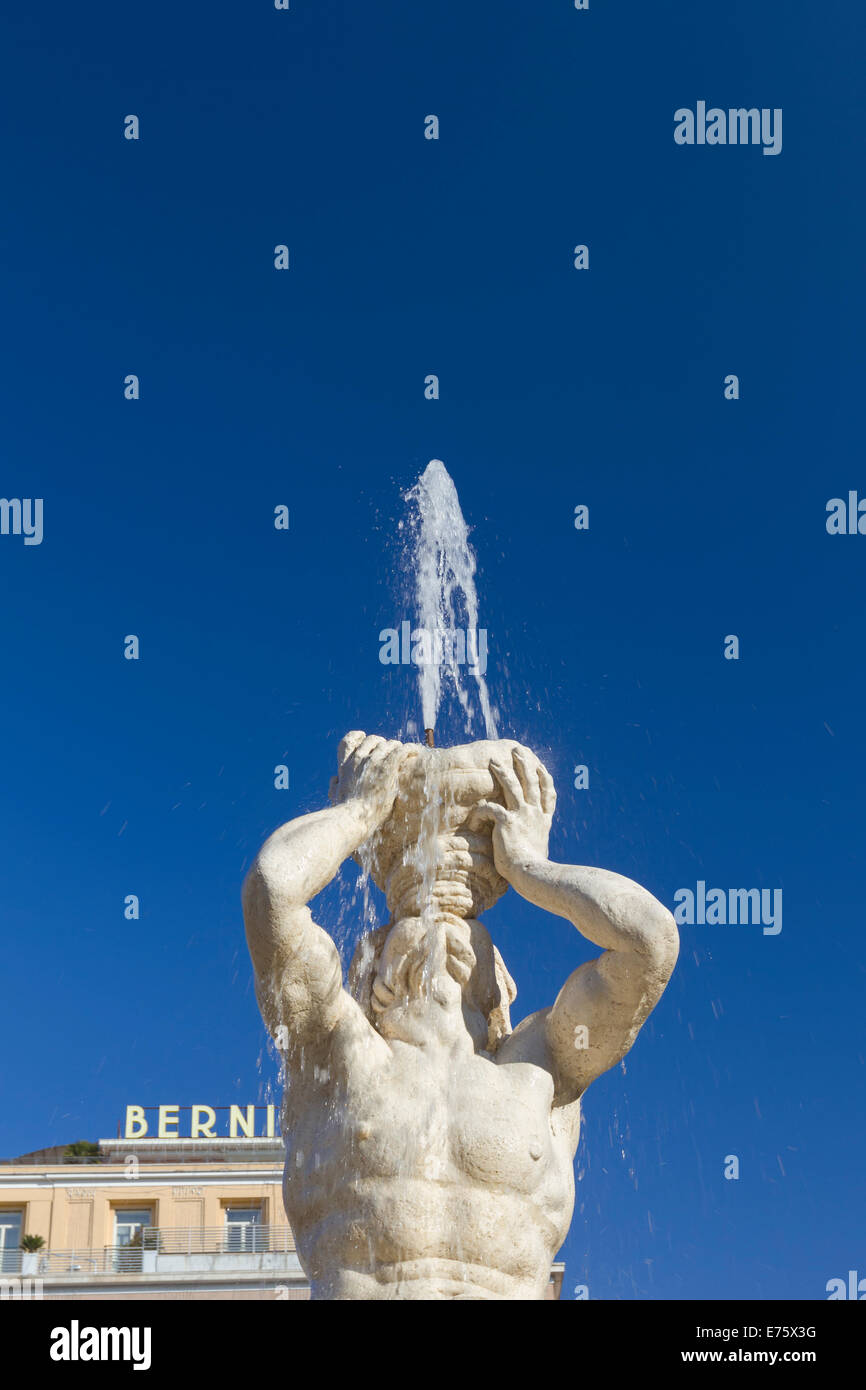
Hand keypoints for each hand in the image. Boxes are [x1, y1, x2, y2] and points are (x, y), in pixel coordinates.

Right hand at [329, 732, 409, 835]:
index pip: (350, 740)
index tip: (366, 739)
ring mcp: (373, 761)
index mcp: (346, 764)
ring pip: (389, 744)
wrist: (356, 816)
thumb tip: (335, 779)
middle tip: (391, 751)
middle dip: (382, 744)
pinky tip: (415, 751)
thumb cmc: (347, 810)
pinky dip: (409, 749)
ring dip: (397, 747)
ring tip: (406, 753)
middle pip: (373, 740)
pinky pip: (402, 750)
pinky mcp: (388, 767)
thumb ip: (335, 785)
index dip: (359, 737)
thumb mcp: (337, 795)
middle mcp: (359, 758)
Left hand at [470, 746, 555, 880]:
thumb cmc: (533, 870)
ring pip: (513, 786)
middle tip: (517, 751)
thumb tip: (530, 846)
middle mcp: (535, 814)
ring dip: (503, 772)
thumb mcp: (539, 851)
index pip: (547, 795)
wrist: (533, 873)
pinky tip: (473, 818)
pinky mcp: (508, 821)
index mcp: (544, 821)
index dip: (545, 779)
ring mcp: (523, 815)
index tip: (541, 768)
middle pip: (531, 782)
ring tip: (494, 761)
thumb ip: (534, 842)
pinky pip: (490, 809)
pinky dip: (480, 811)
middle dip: (524, 764)